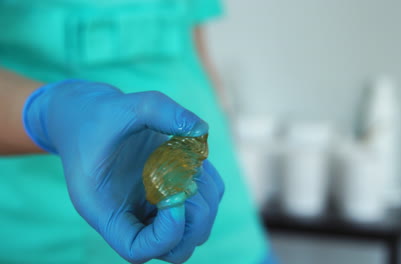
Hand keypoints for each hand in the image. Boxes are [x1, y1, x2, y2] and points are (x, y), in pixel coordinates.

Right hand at [23, 80, 224, 263]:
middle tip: (188, 177)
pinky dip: (209, 186)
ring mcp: (154, 208)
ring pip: (196, 231)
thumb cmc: (98, 116)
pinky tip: (194, 160)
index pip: (138, 249)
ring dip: (204, 200)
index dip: (166, 232)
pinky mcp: (171, 194)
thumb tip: (201, 129)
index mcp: (107, 210)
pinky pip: (206, 205)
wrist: (90, 117)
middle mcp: (133, 217)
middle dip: (194, 217)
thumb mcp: (121, 104)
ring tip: (190, 163)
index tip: (175, 195)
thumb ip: (159, 110)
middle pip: (177, 249)